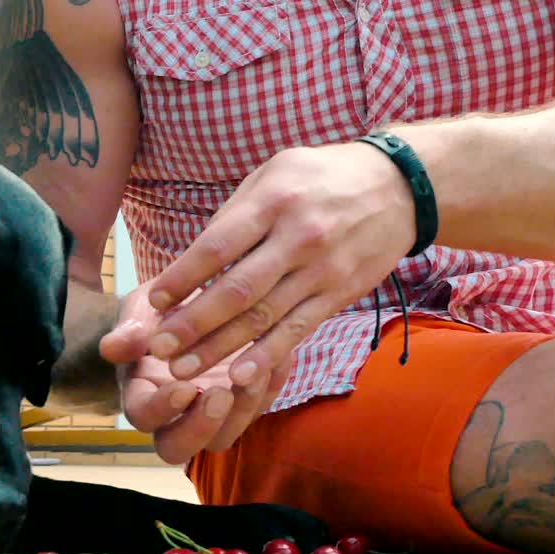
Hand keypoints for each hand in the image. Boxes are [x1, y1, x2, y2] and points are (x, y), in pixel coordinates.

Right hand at [99, 283, 289, 463]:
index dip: (161, 408)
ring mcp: (209, 415)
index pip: (143, 417)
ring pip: (223, 438)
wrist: (186, 305)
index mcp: (140, 394)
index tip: (182, 386)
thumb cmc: (156, 312)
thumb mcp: (141, 310)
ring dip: (242, 410)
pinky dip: (271, 387)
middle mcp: (171, 416)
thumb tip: (111, 347)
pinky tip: (280, 356)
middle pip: (177, 448)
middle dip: (201, 427)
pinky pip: (259, 409)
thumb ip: (130, 329)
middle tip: (221, 395)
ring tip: (256, 371)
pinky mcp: (241, 404)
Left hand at [143, 142, 416, 386]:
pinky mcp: (339, 294)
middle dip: (193, 323)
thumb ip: (234, 216)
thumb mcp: (273, 175)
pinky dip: (267, 356)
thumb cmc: (320, 178)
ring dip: (219, 348)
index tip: (154, 301)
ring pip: (263, 317)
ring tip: (182, 370)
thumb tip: (190, 260)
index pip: (218, 247)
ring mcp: (321, 270)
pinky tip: (240, 377)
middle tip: (159, 348)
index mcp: (273, 202)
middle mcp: (297, 238)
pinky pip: (297, 330)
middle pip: (237, 290)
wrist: (400, 186)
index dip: (182, 277)